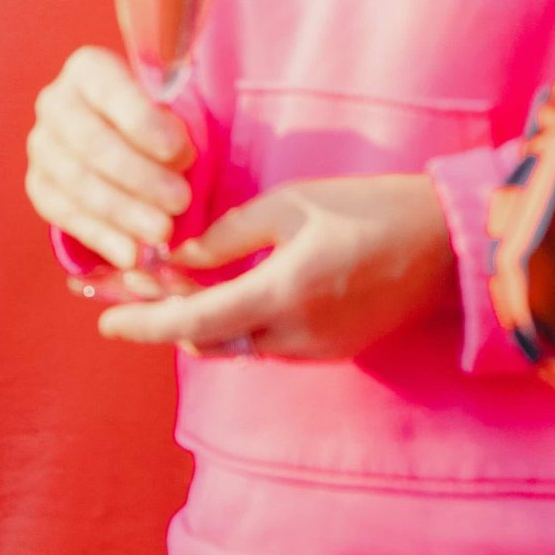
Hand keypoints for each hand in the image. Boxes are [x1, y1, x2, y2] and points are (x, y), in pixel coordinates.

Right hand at [27, 44, 196, 272]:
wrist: (123, 139)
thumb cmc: (160, 120)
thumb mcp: (173, 104)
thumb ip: (178, 121)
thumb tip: (184, 157)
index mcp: (89, 69)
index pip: (111, 90)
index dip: (144, 122)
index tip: (180, 152)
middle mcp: (56, 102)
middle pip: (91, 142)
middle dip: (138, 176)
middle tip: (180, 201)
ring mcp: (42, 146)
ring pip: (76, 181)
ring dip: (122, 211)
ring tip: (163, 234)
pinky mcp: (39, 185)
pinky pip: (63, 213)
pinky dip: (100, 236)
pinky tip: (131, 254)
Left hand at [98, 173, 456, 359]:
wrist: (452, 248)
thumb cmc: (371, 209)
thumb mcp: (291, 206)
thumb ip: (227, 237)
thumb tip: (174, 257)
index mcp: (285, 294)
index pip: (195, 322)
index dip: (143, 323)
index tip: (103, 319)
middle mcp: (297, 335)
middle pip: (206, 341)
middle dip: (159, 319)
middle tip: (119, 288)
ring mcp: (316, 348)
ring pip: (233, 346)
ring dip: (194, 322)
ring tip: (158, 286)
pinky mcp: (330, 348)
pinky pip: (263, 344)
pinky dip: (229, 324)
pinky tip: (212, 293)